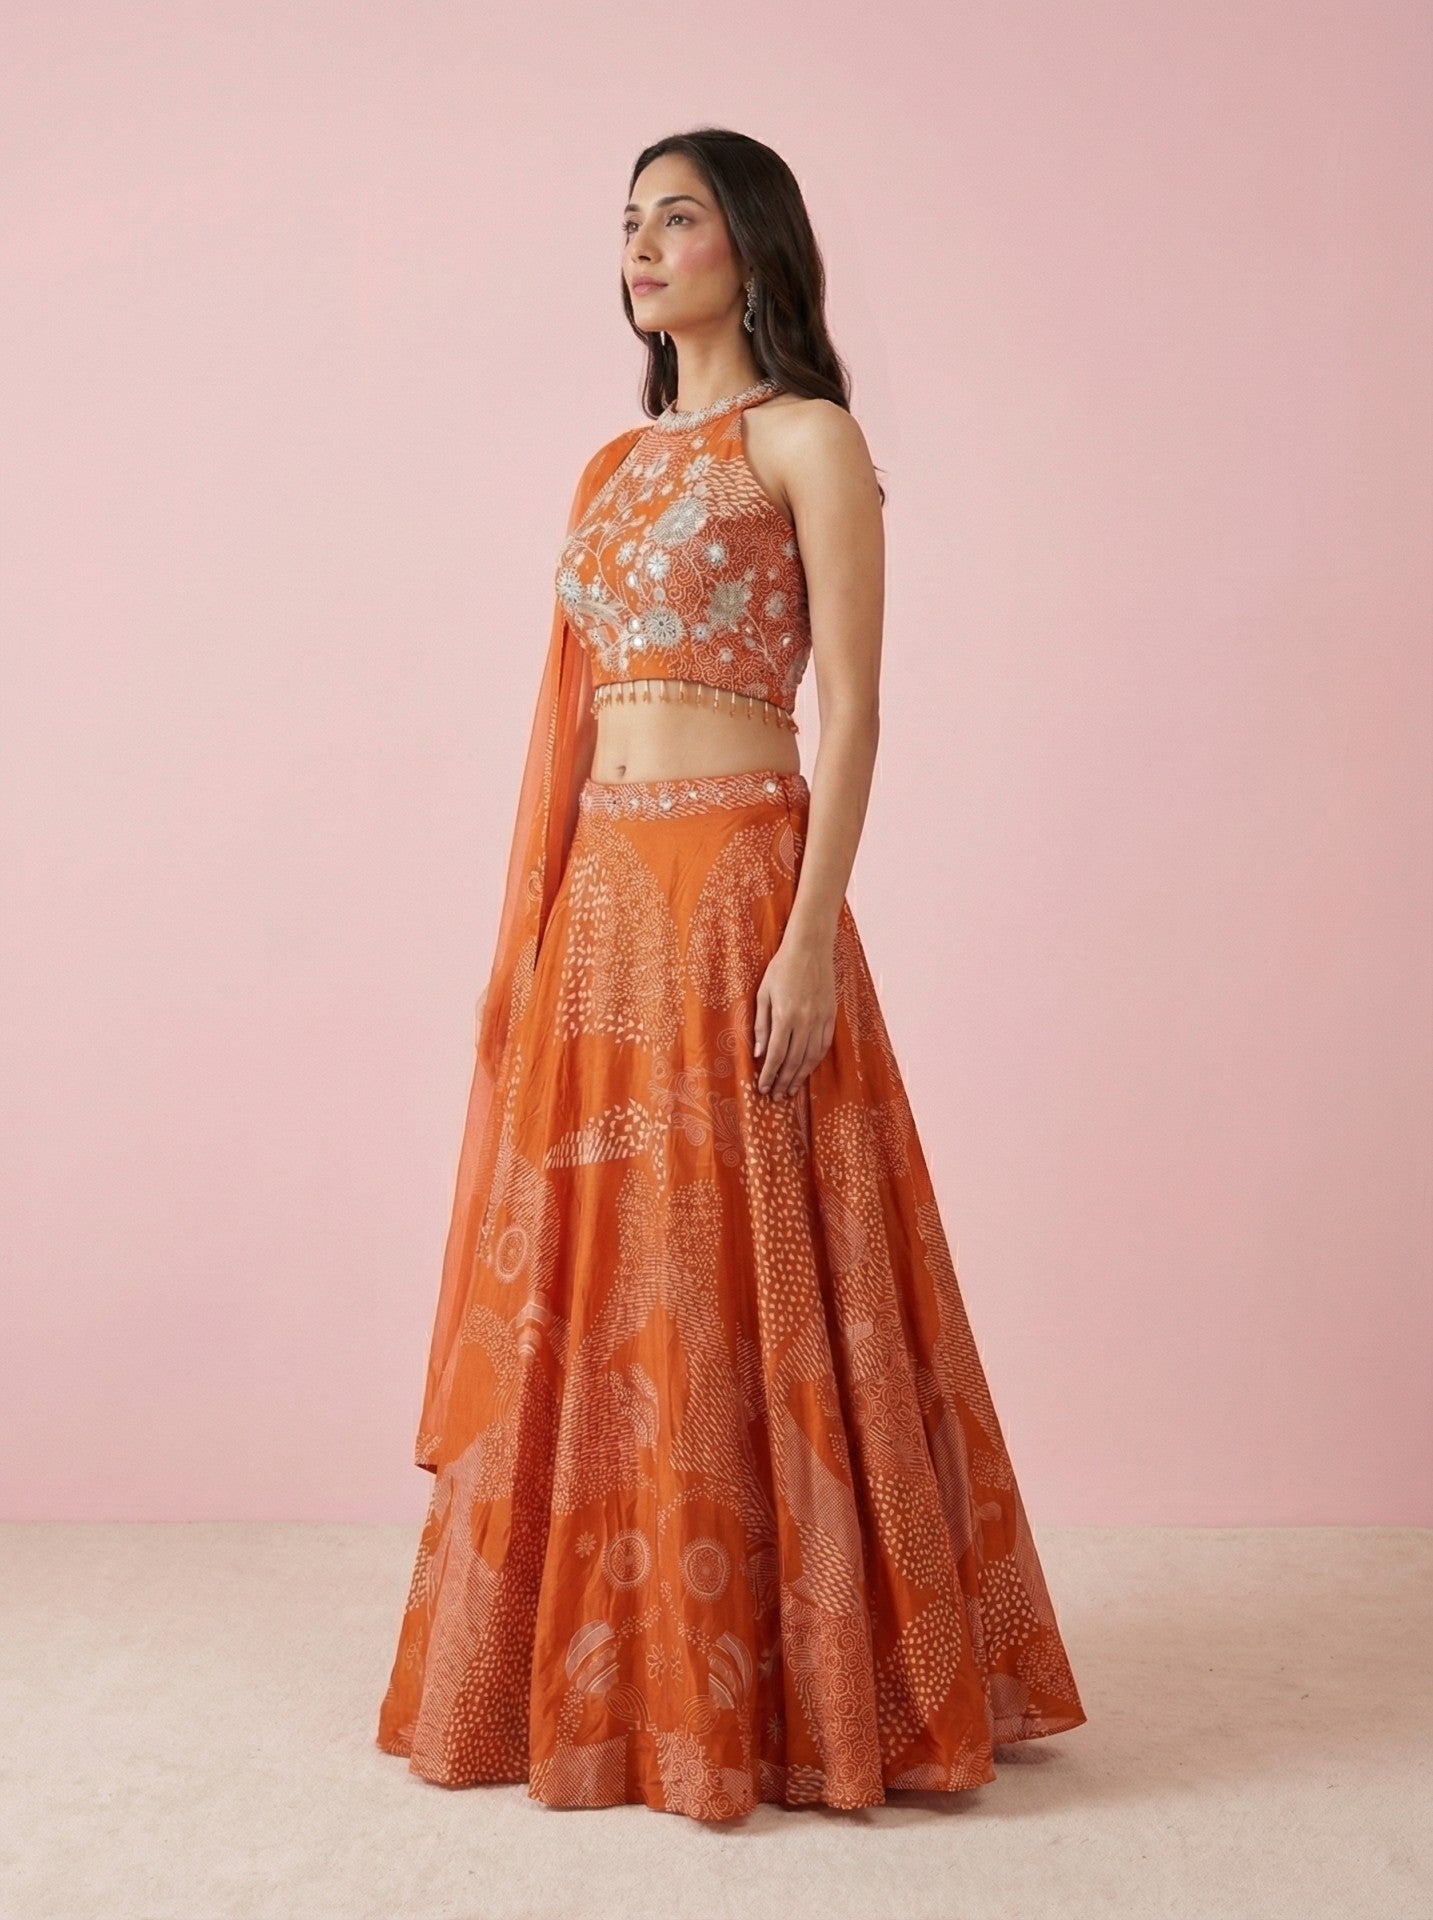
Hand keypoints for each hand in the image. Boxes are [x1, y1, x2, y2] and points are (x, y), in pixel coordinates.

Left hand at [754, 927, 836, 1098]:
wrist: (810, 949)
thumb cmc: (781, 968)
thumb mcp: (763, 994)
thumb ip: (761, 1025)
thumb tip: (758, 1053)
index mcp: (785, 1016)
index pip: (775, 1055)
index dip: (769, 1075)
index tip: (763, 1088)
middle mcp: (805, 1022)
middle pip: (793, 1061)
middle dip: (783, 1081)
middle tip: (776, 1096)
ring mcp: (820, 1020)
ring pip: (810, 1057)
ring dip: (800, 1076)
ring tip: (791, 1090)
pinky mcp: (831, 1016)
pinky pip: (824, 1045)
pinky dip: (815, 1061)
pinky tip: (807, 1069)